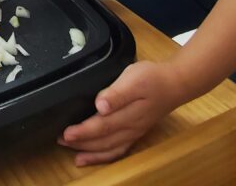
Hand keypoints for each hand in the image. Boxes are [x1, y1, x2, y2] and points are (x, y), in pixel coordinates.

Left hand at [58, 61, 187, 165]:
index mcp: (128, 115)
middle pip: (102, 140)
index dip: (82, 132)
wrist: (175, 83)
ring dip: (90, 152)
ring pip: (110, 148)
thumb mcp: (134, 79)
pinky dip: (104, 156)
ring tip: (72, 153)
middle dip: (81, 142)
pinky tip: (91, 156)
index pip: (101, 126)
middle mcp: (131, 128)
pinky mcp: (135, 132)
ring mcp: (134, 132)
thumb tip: (101, 105)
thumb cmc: (153, 78)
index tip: (66, 133)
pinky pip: (118, 149)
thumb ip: (117, 93)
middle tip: (60, 140)